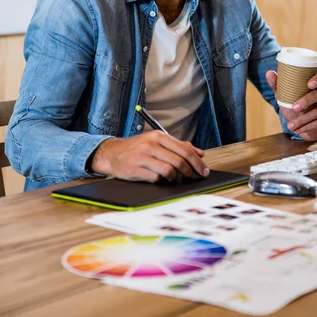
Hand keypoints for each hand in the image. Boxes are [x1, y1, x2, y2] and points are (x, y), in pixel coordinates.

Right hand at [89, 131, 209, 182]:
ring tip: (174, 178)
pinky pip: (156, 178)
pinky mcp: (135, 169)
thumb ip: (178, 146)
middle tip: (192, 177)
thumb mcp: (157, 141)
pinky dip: (162, 181)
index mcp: (159, 136)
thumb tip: (200, 153)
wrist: (112, 153)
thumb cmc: (137, 148)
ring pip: (169, 171)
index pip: (184, 150)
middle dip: (190, 172)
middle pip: (179, 161)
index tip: (204, 171)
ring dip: (176, 178)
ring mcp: (142, 157)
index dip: (197, 162)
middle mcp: (151, 144)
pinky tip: (160, 179)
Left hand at [266, 70, 316, 140]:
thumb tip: (269, 73)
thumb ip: (277, 84)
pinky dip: (306, 127)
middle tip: (294, 108)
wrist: (300, 126)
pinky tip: (298, 130)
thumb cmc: (294, 107)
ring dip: (302, 119)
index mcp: (314, 86)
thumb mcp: (284, 96)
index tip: (309, 84)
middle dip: (306, 101)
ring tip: (291, 125)